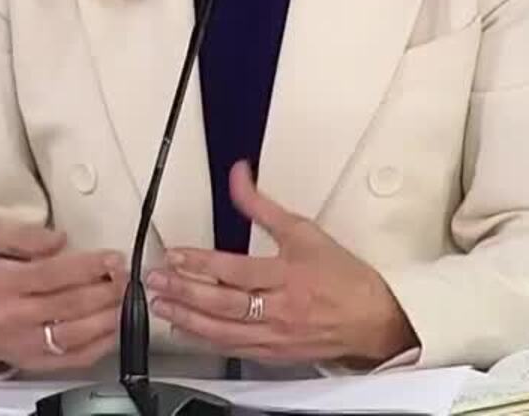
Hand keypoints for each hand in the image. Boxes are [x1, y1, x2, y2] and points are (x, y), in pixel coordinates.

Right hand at [0, 223, 125, 371]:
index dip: (89, 266)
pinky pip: (73, 359)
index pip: (53, 274)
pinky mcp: (33, 363)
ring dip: (109, 317)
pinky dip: (100, 345)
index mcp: (4, 283)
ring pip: (76, 335)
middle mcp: (15, 316)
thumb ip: (27, 236)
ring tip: (126, 300)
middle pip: (70, 305)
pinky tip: (115, 328)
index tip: (113, 258)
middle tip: (127, 277)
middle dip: (107, 290)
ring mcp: (25, 344)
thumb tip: (61, 239)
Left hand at [147, 161, 414, 366]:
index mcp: (288, 275)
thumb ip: (263, 206)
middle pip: (223, 303)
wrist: (373, 319)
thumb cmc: (343, 276)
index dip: (200, 262)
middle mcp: (279, 308)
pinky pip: (234, 349)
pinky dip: (207, 341)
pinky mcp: (274, 354)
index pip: (235, 269)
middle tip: (156, 282)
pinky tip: (189, 331)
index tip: (174, 255)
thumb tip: (238, 176)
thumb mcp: (304, 231)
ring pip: (223, 331)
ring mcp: (275, 335)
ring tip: (162, 308)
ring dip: (188, 319)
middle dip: (184, 292)